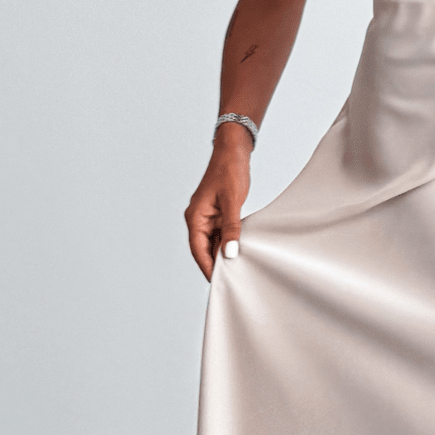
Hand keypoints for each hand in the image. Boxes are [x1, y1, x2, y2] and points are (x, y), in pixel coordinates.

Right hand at [184, 141, 249, 280]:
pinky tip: (238, 251)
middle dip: (216, 264)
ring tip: (237, 270)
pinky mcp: (218, 214)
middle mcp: (198, 219)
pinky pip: (221, 234)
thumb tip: (229, 253)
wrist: (233, 151)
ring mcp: (208, 217)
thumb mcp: (232, 201)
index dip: (208, 267)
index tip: (218, 283)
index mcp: (195, 217)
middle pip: (204, 249)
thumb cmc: (229, 171)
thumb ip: (231, 228)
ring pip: (213, 242)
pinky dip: (228, 243)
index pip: (198, 249)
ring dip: (223, 254)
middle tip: (231, 281)